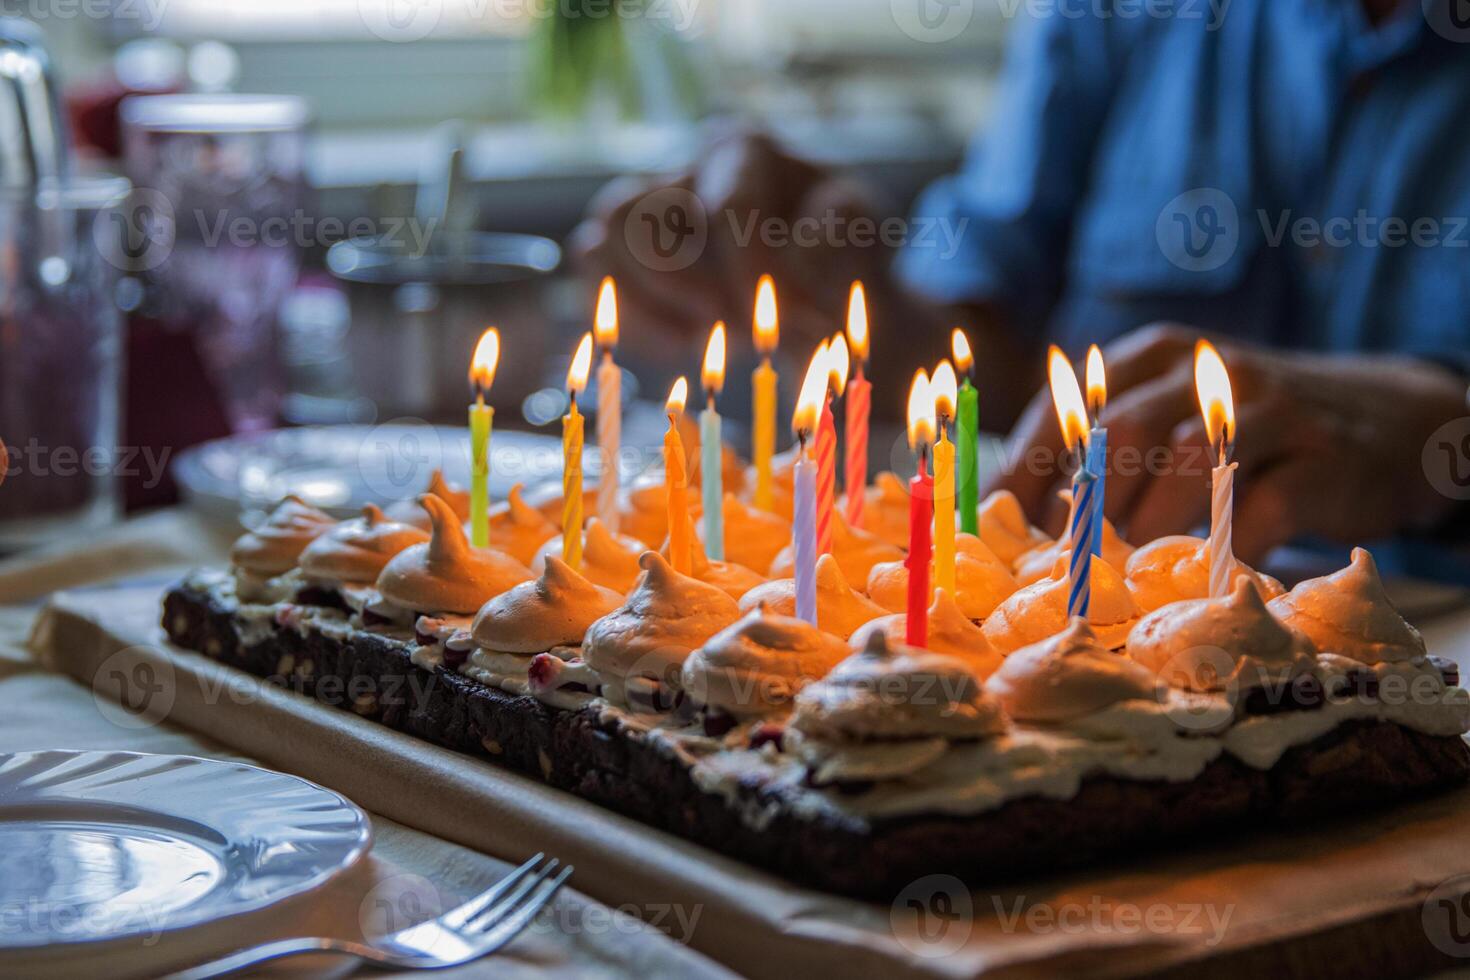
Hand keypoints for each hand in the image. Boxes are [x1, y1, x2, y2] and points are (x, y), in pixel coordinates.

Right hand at [569, 129, 897, 363]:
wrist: (824, 297)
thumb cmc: (842, 259)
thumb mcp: (864, 236)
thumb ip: (840, 235)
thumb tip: (799, 253)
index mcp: (741, 150)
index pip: (729, 206)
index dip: (758, 273)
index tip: (793, 320)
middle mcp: (680, 173)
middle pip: (637, 216)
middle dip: (685, 284)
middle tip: (735, 327)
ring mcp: (641, 217)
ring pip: (598, 247)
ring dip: (649, 305)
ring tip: (706, 335)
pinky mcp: (621, 266)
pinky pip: (595, 293)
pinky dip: (635, 327)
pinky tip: (687, 344)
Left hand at [993, 323, 1468, 561]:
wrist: (1384, 419)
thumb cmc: (1247, 430)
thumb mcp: (1176, 412)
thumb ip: (1108, 449)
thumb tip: (1018, 515)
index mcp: (1154, 356)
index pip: (1069, 406)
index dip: (1025, 467)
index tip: (994, 521)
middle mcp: (1206, 371)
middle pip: (1123, 432)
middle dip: (1084, 501)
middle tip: (1062, 556)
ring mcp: (1271, 410)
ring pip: (1188, 466)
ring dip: (1148, 526)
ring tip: (1126, 570)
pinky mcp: (1323, 459)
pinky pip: (1261, 509)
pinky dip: (1224, 547)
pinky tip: (1205, 573)